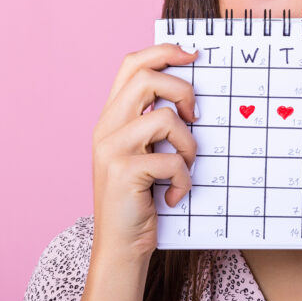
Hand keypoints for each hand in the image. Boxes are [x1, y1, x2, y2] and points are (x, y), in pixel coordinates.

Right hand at [90, 43, 199, 259]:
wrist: (120, 248)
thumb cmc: (141, 200)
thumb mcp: (146, 154)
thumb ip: (156, 124)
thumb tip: (192, 96)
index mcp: (111, 117)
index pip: (132, 65)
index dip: (163, 52)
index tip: (192, 55)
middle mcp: (106, 128)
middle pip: (147, 78)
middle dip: (182, 91)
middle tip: (195, 118)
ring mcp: (111, 149)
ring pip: (165, 118)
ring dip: (188, 145)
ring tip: (184, 168)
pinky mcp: (123, 172)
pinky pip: (171, 160)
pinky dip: (183, 179)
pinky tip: (174, 195)